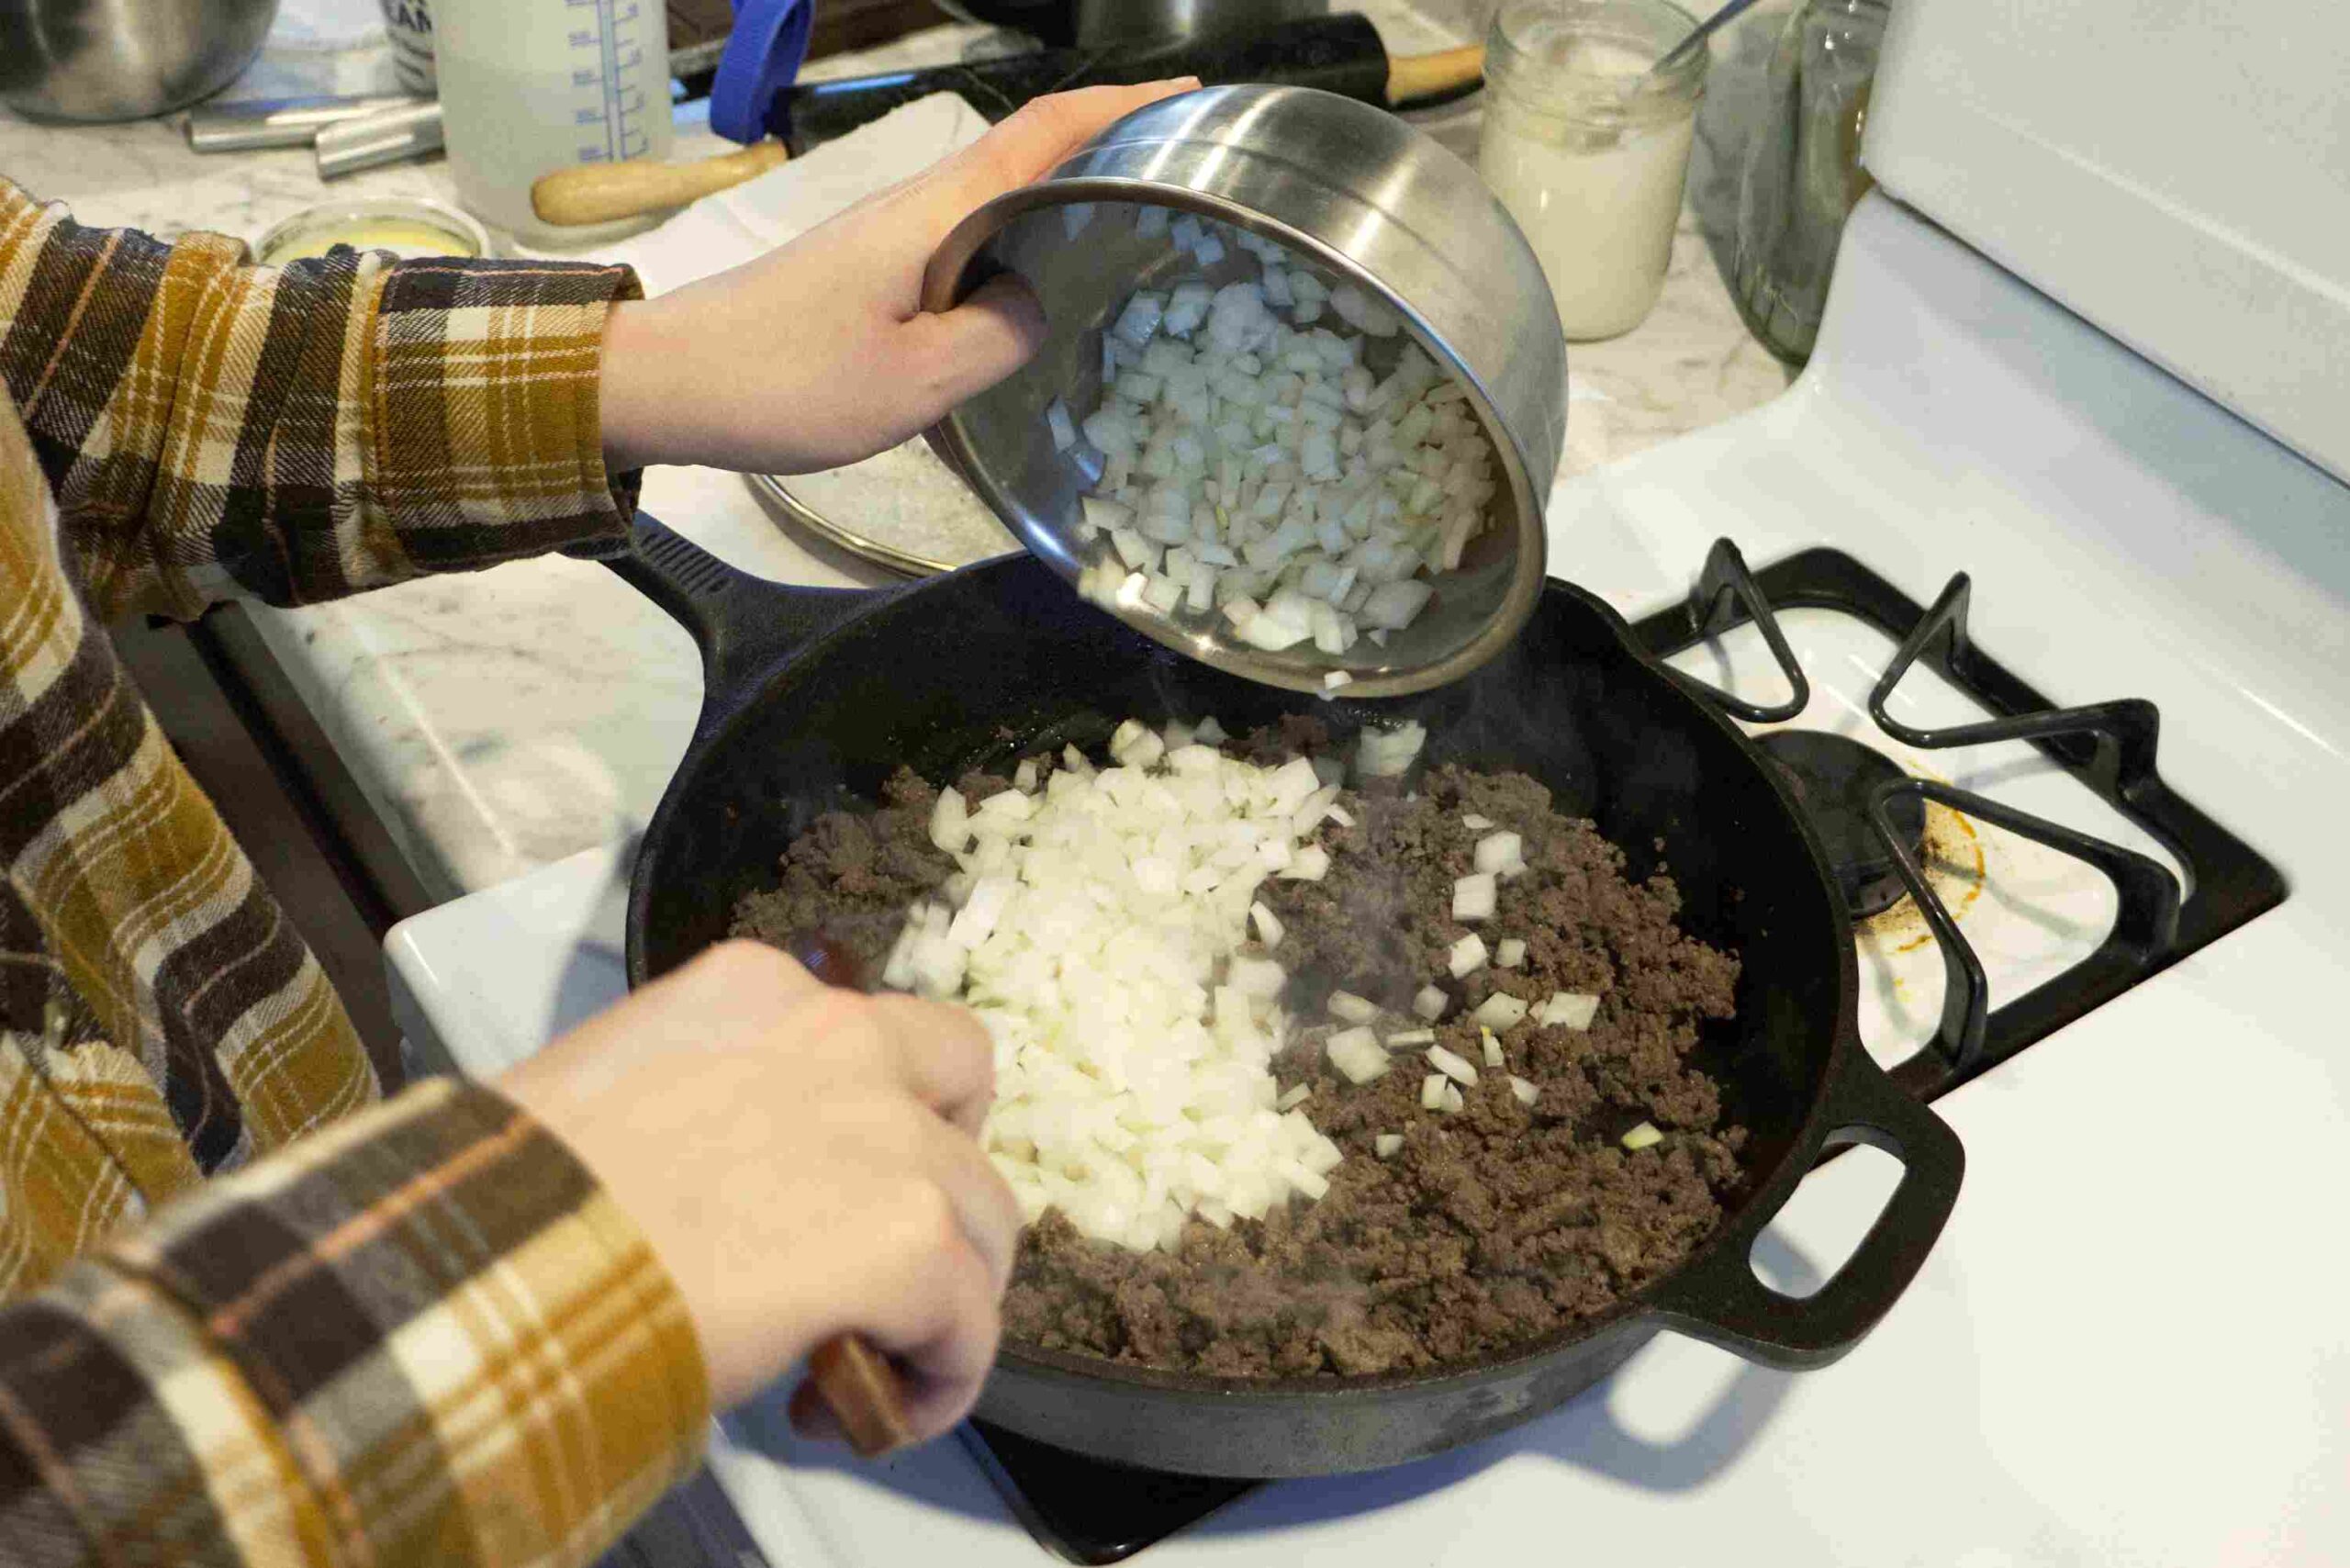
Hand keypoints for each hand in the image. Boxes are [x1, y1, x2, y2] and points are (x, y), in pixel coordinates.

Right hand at [497, 940, 1018, 1444]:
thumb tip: (717, 1181)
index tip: (829, 1189)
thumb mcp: (604, 1092)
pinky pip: (971, 1322)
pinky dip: (935, 1379)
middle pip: (961, 1101)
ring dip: (941, 1294)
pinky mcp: (910, 1237)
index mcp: (754, 993)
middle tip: (879, 1264)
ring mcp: (886, 1134)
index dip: (873, 1116)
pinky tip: (858, 1411)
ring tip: (855, 1361)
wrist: (496, 1263)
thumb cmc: (510, 1198)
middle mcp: (838, 1038)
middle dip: (937, 1185)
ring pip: (985, 1218)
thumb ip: (697, 1100)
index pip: (868, 1032)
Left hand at [598, 80, 1197, 473]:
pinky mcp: (866, 271)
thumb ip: (998, 337)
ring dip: (1059, 208)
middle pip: (1026, 157)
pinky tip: (1031, 294)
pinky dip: (1012, 252)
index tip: (1190, 98)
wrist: (668, 382)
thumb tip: (1039, 304)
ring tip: (1128, 240)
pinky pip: (962, 247)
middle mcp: (915, 207)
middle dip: (1106, 154)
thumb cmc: (787, 380)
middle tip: (1184, 183)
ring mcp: (887, 237)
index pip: (1042, 134)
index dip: (1119, 109)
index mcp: (936, 215)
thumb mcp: (916, 381)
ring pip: (993, 207)